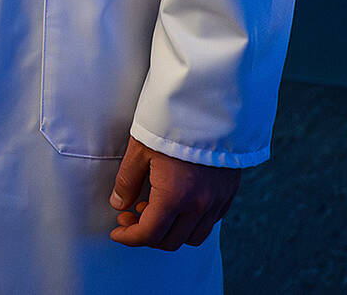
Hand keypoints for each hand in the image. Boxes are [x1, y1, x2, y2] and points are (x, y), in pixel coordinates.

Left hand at [108, 136, 241, 249]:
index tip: (117, 232)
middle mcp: (199, 205)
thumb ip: (127, 181)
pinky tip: (177, 202)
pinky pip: (210, 221)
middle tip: (130, 216)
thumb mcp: (139, 150)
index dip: (129, 237)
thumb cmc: (171, 123)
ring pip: (194, 236)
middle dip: (147, 235)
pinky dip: (191, 221)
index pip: (149, 234)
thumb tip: (119, 204)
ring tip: (153, 207)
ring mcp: (218, 200)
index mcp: (174, 197)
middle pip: (171, 240)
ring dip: (171, 230)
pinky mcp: (229, 192)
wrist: (210, 105)